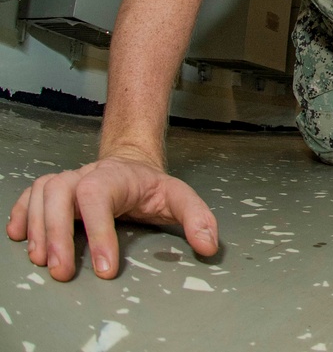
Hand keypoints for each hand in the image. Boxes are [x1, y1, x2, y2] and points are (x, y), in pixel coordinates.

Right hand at [6, 158, 218, 281]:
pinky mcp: (51, 191)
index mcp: (116, 177)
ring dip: (38, 228)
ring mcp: (66, 181)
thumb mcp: (180, 197)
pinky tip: (19, 237)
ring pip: (42, 195)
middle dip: (58, 233)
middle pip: (61, 194)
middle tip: (64, 271)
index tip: (106, 269)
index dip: (99, 232)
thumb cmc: (152, 186)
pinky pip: (29, 197)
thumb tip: (209, 246)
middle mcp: (85, 176)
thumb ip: (197, 218)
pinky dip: (21, 214)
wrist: (132, 165)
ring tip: (42, 262)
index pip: (98, 197)